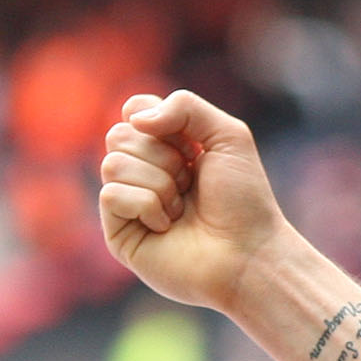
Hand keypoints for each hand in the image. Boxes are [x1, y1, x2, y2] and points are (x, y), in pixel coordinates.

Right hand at [98, 91, 295, 316]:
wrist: (249, 253)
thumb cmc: (244, 198)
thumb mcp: (229, 136)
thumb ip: (186, 106)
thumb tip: (134, 119)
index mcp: (167, 146)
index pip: (135, 110)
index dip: (159, 120)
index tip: (193, 145)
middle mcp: (143, 171)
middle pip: (119, 134)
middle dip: (164, 156)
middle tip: (191, 181)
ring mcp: (127, 201)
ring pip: (112, 163)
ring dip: (160, 183)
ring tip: (183, 208)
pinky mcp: (117, 231)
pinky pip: (111, 194)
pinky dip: (147, 205)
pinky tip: (168, 226)